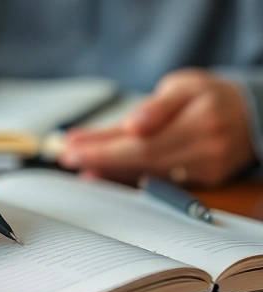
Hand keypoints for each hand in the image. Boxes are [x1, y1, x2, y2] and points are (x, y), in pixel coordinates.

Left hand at [59, 69, 255, 186]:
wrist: (251, 116)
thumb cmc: (209, 96)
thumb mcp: (183, 87)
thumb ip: (156, 108)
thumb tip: (132, 126)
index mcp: (199, 118)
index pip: (140, 139)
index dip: (103, 146)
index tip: (72, 147)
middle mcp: (203, 147)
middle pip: (140, 159)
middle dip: (99, 159)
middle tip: (68, 156)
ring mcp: (205, 168)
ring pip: (147, 174)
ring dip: (110, 171)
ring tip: (81, 166)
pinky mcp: (204, 182)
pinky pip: (159, 182)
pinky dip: (130, 179)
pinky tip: (108, 175)